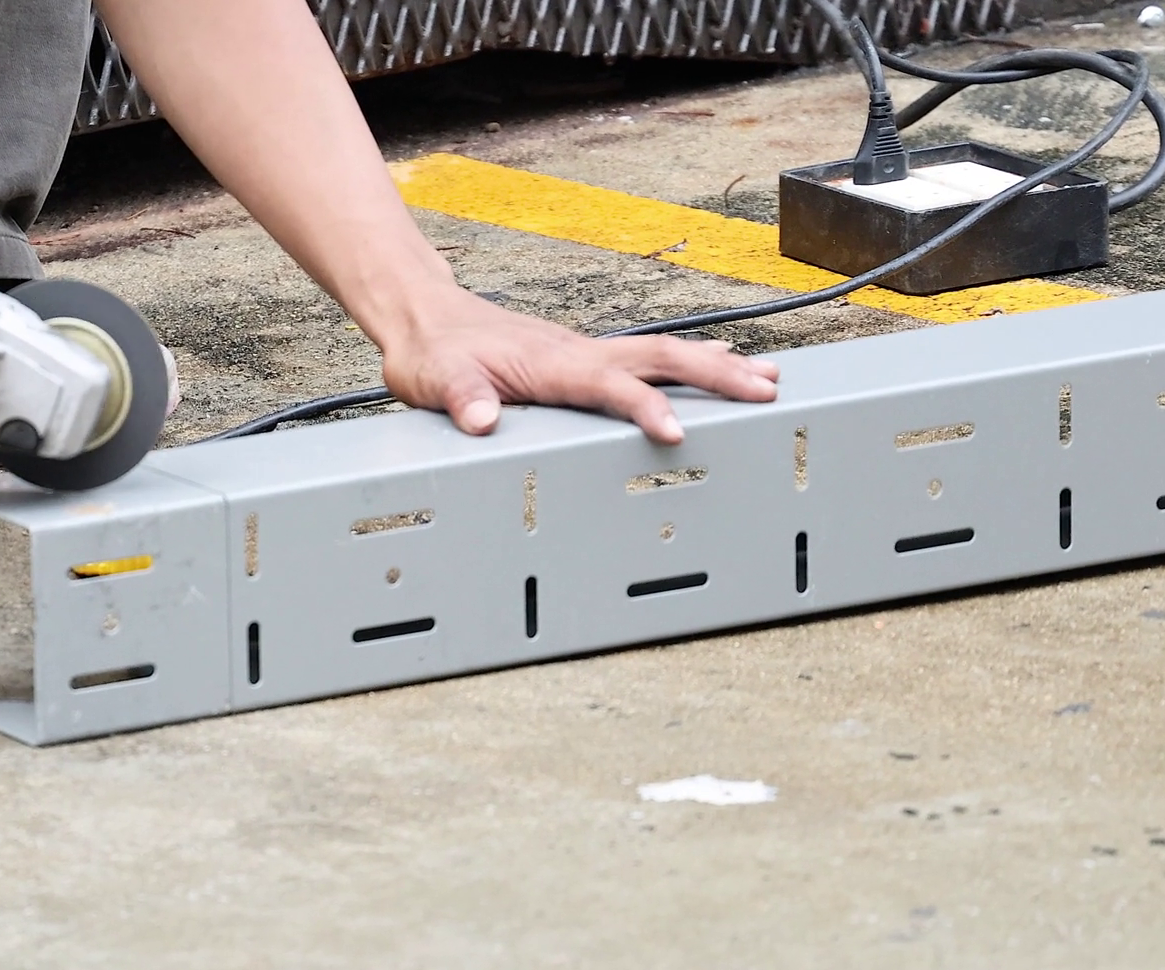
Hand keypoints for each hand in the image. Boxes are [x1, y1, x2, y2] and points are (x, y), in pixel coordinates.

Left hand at [378, 286, 778, 442]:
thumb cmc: (431, 351)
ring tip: (767, 379)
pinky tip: (713, 368)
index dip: (642, 407)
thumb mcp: (435, 378)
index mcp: (550, 363)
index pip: (609, 385)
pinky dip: (686, 364)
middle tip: (767, 391)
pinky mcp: (580, 359)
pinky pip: (644, 360)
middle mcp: (577, 352)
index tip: (675, 431)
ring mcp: (583, 353)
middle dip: (715, 375)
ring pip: (660, 355)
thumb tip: (483, 419)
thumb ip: (462, 399)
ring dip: (713, 367)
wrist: (423, 316)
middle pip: (659, 358)